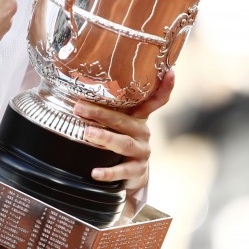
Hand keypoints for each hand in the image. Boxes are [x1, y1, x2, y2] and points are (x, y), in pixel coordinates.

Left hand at [74, 69, 175, 191]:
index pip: (156, 100)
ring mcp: (142, 152)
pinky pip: (122, 170)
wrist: (131, 175)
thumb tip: (77, 95)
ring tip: (87, 133)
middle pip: (123, 120)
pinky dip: (108, 172)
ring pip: (124, 143)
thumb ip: (107, 109)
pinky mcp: (137, 170)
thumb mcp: (119, 124)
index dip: (165, 87)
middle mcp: (143, 132)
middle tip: (79, 108)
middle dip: (100, 113)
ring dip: (104, 138)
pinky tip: (95, 173)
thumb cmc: (120, 141)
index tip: (170, 73)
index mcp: (139, 118)